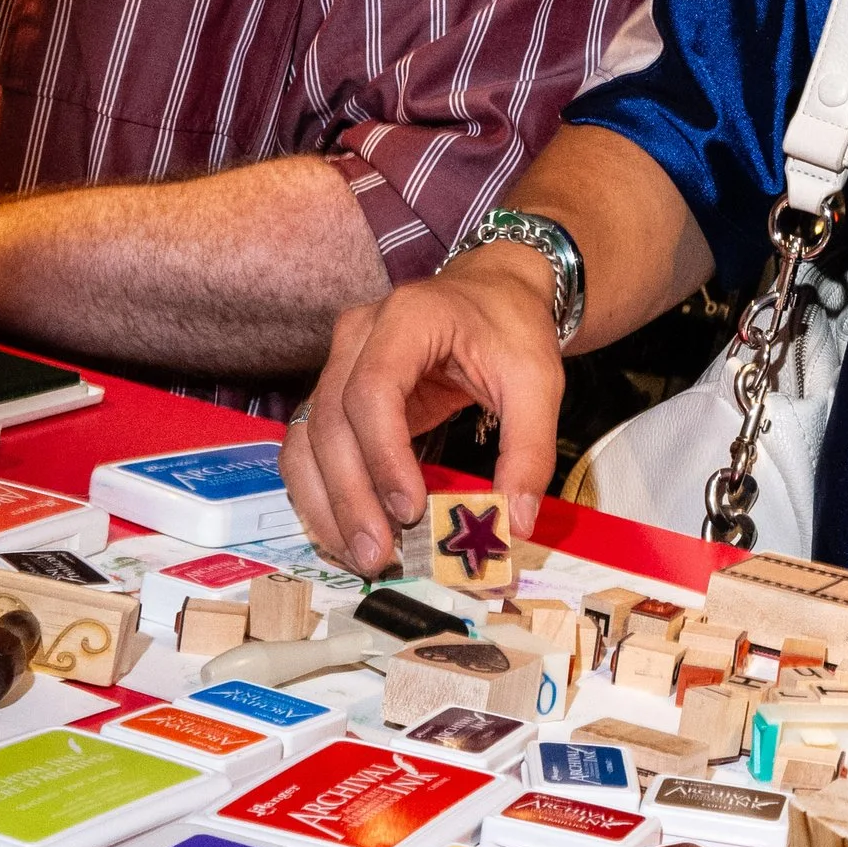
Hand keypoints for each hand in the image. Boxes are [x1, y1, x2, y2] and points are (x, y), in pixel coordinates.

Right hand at [282, 253, 564, 573]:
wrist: (491, 291)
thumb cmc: (511, 328)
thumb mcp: (538, 381)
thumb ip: (530, 449)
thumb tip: (518, 523)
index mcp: (408, 319)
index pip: (373, 390)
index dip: (383, 456)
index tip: (408, 510)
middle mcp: (358, 335)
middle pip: (331, 421)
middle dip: (350, 497)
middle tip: (377, 555)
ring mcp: (338, 360)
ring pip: (309, 438)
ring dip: (325, 503)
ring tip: (359, 555)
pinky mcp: (335, 390)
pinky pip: (311, 445)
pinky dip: (320, 492)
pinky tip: (343, 532)